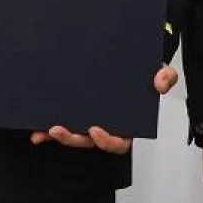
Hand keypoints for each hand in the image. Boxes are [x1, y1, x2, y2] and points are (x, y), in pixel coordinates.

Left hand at [29, 66, 178, 153]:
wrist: (131, 60)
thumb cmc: (145, 72)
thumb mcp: (159, 71)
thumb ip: (165, 77)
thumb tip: (160, 83)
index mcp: (126, 123)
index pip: (118, 143)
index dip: (107, 141)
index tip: (96, 130)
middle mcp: (106, 125)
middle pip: (89, 142)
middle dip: (73, 139)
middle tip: (60, 129)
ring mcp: (88, 120)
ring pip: (73, 136)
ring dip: (59, 135)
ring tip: (48, 127)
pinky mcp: (75, 113)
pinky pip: (61, 125)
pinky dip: (47, 131)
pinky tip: (37, 130)